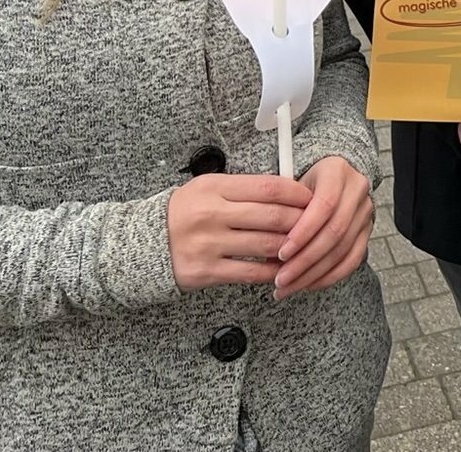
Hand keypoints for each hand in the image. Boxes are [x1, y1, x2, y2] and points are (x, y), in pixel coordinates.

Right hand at [166, 173, 313, 290]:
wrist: (142, 244)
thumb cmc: (185, 212)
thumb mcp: (209, 188)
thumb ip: (244, 190)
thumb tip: (290, 191)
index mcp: (215, 187)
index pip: (269, 187)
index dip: (298, 193)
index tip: (312, 199)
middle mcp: (211, 214)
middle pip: (273, 217)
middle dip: (301, 221)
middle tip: (317, 225)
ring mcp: (208, 244)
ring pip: (266, 245)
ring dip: (291, 247)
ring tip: (303, 246)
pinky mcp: (205, 271)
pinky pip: (250, 272)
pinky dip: (272, 270)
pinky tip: (282, 267)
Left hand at [273, 156, 374, 300]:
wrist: (329, 177)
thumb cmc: (302, 183)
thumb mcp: (290, 186)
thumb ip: (282, 210)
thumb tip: (267, 248)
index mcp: (336, 171)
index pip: (325, 205)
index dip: (303, 232)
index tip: (281, 253)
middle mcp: (356, 190)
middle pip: (335, 231)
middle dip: (305, 260)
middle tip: (281, 279)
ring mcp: (365, 212)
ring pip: (343, 249)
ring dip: (314, 273)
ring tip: (289, 287)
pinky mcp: (366, 232)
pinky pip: (352, 260)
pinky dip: (330, 276)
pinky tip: (309, 284)